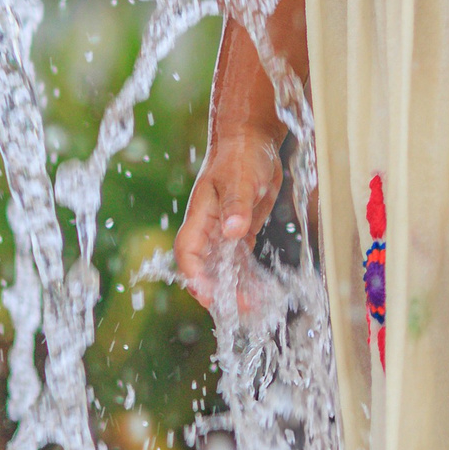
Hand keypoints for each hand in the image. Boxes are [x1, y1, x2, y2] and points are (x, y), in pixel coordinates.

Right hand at [174, 131, 285, 312]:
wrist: (251, 139)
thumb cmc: (241, 154)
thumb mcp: (240, 178)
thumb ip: (237, 205)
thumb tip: (233, 232)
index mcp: (201, 214)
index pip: (188, 251)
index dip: (194, 275)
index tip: (207, 294)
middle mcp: (209, 227)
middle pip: (205, 267)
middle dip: (217, 290)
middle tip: (236, 310)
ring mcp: (224, 231)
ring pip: (224, 268)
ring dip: (234, 289)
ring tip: (250, 309)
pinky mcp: (240, 231)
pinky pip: (240, 261)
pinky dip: (247, 277)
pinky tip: (259, 292)